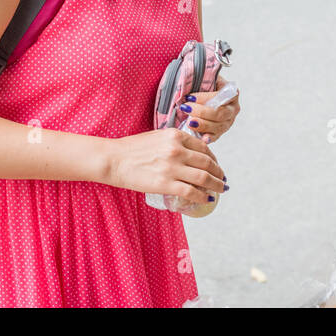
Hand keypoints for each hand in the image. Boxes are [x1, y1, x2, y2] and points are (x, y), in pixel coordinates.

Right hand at [105, 128, 225, 203]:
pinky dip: (202, 196)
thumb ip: (175, 142)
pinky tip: (206, 199)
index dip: (214, 159)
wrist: (113, 159)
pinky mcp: (165, 184)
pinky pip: (191, 192)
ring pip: (203, 177)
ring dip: (216, 185)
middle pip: (207, 163)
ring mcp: (172, 167)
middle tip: (222, 179)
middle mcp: (177, 150)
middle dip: (219, 172)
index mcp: (176, 136)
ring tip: (220, 189)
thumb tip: (190, 152)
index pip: (204, 148)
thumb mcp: (158, 137)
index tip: (216, 166)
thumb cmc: (132, 149)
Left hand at [179, 76, 239, 142]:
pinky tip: (202, 138)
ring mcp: (227, 121)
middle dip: (201, 112)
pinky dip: (209, 138)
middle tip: (186, 108)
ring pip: (218, 126)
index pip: (220, 96)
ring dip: (202, 124)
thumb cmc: (201, 87)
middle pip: (220, 113)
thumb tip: (187, 80)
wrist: (200, 97)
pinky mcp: (220, 132)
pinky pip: (215, 137)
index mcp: (231, 92)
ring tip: (189, 122)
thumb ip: (199, 78)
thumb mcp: (203, 78)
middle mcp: (232, 108)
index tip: (189, 97)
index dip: (205, 98)